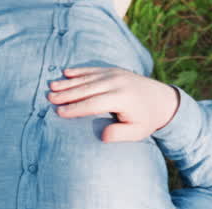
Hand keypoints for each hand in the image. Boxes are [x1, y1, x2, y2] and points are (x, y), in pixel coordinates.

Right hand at [48, 67, 179, 142]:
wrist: (162, 100)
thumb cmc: (146, 120)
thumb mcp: (137, 132)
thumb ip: (119, 134)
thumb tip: (102, 135)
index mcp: (121, 98)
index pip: (93, 104)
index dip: (75, 109)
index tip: (60, 113)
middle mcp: (117, 83)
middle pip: (86, 89)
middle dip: (67, 94)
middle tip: (49, 97)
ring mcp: (115, 74)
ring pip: (87, 78)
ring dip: (68, 82)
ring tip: (52, 86)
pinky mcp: (114, 70)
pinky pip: (93, 70)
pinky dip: (79, 71)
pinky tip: (66, 73)